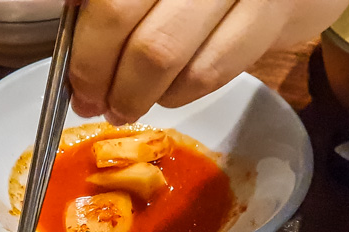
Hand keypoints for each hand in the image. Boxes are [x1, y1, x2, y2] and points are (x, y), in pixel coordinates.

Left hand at [69, 0, 348, 123]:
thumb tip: (74, 40)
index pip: (107, 4)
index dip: (83, 51)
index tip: (73, 80)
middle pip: (124, 24)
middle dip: (100, 78)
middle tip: (92, 101)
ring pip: (164, 55)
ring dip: (134, 96)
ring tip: (124, 105)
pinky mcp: (274, 11)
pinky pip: (209, 70)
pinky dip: (177, 94)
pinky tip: (167, 94)